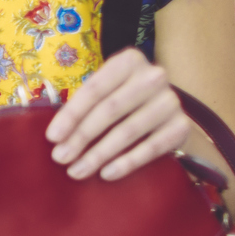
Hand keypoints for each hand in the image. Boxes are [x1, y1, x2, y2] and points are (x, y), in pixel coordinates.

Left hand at [45, 47, 189, 180]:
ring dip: (98, 154)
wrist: (165, 111)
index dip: (71, 114)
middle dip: (81, 136)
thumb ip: (84, 106)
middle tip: (61, 158)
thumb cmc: (124, 99)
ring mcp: (170, 101)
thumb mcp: (105, 92)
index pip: (94, 89)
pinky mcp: (181, 126)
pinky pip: (150, 148)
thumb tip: (56, 138)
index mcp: (129, 61)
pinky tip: (106, 174)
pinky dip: (127, 163)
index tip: (52, 137)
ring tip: (77, 171)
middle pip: (109, 110)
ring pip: (127, 131)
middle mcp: (153, 76)